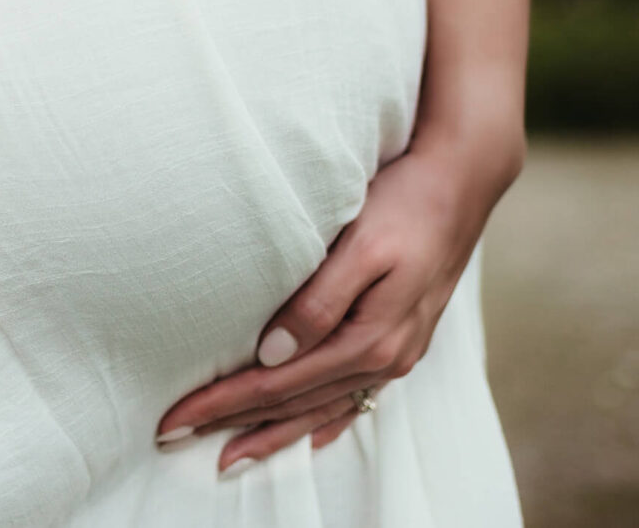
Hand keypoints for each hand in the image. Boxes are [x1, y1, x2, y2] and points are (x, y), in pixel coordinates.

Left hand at [152, 130, 522, 474]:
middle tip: (175, 436)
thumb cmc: (405, 203)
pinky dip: (325, 421)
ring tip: (231, 455)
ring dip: (274, 432)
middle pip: (295, 403)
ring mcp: (397, 354)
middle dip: (234, 423)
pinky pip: (356, 398)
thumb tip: (271, 353)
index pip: (279, 384)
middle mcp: (387, 358)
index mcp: (371, 339)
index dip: (224, 403)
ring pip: (322, 408)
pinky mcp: (400, 341)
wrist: (462, 182)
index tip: (177, 417)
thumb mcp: (360, 244)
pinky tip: (309, 437)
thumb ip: (318, 302)